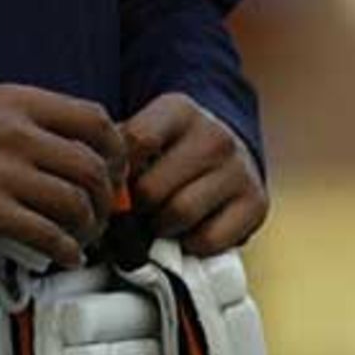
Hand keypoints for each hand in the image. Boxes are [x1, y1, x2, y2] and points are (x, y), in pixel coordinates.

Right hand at [0, 84, 126, 266]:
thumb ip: (26, 124)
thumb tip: (74, 150)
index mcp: (15, 101)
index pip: (93, 117)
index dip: (116, 148)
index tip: (115, 168)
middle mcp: (13, 130)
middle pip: (92, 163)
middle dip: (108, 196)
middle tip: (103, 211)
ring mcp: (1, 170)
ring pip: (75, 201)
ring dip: (89, 227)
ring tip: (83, 237)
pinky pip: (48, 234)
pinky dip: (65, 250)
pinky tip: (63, 255)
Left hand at [124, 93, 267, 254]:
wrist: (228, 156)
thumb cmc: (170, 151)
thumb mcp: (145, 133)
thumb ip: (119, 152)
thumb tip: (97, 187)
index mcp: (179, 110)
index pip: (136, 141)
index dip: (118, 173)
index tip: (115, 184)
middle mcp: (215, 135)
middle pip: (152, 188)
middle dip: (136, 208)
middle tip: (135, 211)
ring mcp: (239, 168)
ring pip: (179, 214)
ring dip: (161, 228)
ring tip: (159, 220)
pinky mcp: (257, 203)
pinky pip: (209, 240)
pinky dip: (191, 245)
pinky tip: (188, 231)